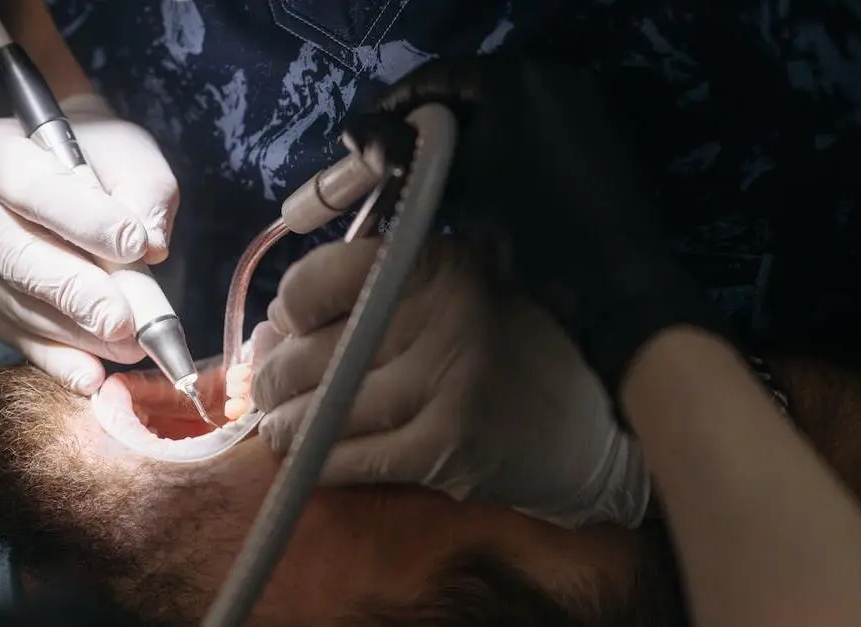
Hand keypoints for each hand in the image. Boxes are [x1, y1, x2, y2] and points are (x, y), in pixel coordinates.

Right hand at [0, 93, 179, 393]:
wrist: (57, 166)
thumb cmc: (95, 155)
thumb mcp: (128, 150)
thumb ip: (145, 189)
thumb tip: (151, 247)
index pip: (36, 190)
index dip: (86, 221)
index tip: (135, 246)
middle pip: (16, 258)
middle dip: (78, 294)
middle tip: (124, 321)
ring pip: (16, 304)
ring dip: (77, 333)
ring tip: (128, 345)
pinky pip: (13, 333)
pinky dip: (56, 357)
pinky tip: (91, 373)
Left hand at [249, 237, 649, 528]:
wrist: (590, 429)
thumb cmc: (513, 354)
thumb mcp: (461, 295)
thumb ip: (379, 297)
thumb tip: (274, 326)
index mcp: (441, 266)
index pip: (323, 278)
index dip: (292, 307)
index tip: (292, 325)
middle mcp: (442, 316)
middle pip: (316, 352)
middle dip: (278, 377)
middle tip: (270, 390)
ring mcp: (444, 384)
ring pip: (326, 411)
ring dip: (289, 425)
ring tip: (281, 426)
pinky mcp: (445, 447)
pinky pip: (353, 458)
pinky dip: (320, 462)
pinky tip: (310, 459)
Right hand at [356, 56, 735, 400]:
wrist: (612, 285)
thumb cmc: (530, 230)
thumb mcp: (457, 185)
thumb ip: (402, 151)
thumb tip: (353, 130)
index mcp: (518, 76)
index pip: (435, 78)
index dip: (394, 109)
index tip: (366, 142)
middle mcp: (555, 76)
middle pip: (470, 93)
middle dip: (429, 127)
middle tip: (395, 164)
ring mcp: (583, 105)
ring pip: (501, 115)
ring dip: (464, 141)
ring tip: (431, 179)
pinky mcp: (600, 137)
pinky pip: (534, 133)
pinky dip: (502, 151)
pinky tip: (482, 184)